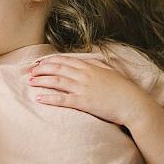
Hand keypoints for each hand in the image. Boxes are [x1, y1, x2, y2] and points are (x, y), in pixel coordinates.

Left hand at [28, 56, 154, 126]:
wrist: (133, 104)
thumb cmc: (124, 89)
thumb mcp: (111, 71)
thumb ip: (98, 65)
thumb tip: (89, 60)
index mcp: (90, 67)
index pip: (65, 60)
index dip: (50, 61)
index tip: (40, 62)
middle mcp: (85, 75)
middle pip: (57, 69)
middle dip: (41, 69)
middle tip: (30, 70)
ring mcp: (83, 88)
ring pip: (56, 81)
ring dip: (41, 80)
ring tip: (29, 81)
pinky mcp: (83, 102)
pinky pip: (62, 99)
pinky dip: (49, 98)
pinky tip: (39, 97)